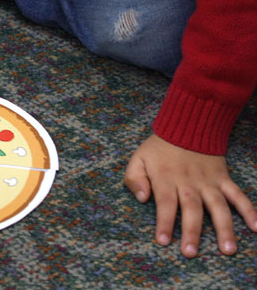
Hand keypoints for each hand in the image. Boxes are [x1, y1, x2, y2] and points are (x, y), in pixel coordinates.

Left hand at [124, 134, 256, 256]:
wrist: (186, 126)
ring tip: (227, 250)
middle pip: (192, 209)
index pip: (165, 203)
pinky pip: (238, 195)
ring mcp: (208, 181)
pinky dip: (249, 210)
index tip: (163, 241)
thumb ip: (134, 178)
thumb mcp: (138, 159)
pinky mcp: (223, 178)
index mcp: (166, 178)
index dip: (164, 222)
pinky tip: (255, 227)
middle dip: (191, 231)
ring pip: (218, 206)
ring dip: (224, 228)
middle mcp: (188, 182)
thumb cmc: (158, 148)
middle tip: (190, 252)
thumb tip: (142, 198)